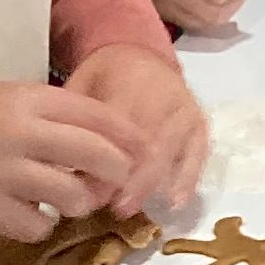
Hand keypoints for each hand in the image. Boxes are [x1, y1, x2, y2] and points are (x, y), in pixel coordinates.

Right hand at [0, 80, 149, 242]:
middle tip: (117, 183)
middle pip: (97, 156)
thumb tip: (99, 136)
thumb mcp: (2, 95)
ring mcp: (5, 172)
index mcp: (28, 98)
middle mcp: (22, 132)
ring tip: (66, 200)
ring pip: (74, 196)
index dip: (129, 135)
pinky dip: (42, 224)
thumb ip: (48, 112)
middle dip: (118, 173)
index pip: (98, 115)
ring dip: (80, 203)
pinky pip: (38, 225)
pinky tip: (32, 214)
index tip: (145, 148)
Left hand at [65, 44, 207, 214]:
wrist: (141, 55)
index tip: (86, 189)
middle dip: (130, 179)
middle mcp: (165, 94)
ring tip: (129, 209)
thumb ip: (77, 121)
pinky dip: (187, 179)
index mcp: (132, 80)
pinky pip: (197, 155)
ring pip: (171, 151)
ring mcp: (186, 111)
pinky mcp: (200, 125)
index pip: (119, 124)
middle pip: (149, 141)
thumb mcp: (82, 83)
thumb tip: (64, 169)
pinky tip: (176, 203)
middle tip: (110, 208)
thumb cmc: (105, 76)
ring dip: (150, 184)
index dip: (104, 159)